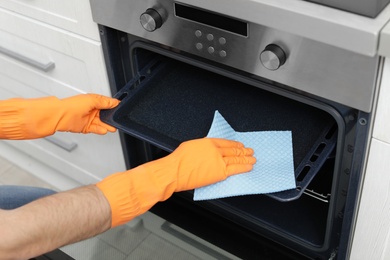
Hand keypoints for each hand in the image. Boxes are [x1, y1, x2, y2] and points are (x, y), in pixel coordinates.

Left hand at [0, 94, 118, 139]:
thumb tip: (115, 102)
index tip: (121, 109)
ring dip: (107, 125)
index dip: (114, 107)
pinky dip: (101, 130)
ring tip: (113, 127)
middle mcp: (92, 109)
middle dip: (111, 118)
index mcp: (94, 101)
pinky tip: (104, 130)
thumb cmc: (72, 105)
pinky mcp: (86, 127)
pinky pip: (96, 129)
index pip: (107, 104)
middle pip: (106, 114)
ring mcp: (89, 119)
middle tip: (117, 120)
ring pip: (102, 123)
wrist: (60, 116)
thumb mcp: (92, 100)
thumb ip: (105, 102)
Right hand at [96, 138, 255, 226]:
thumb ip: (202, 149)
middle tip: (250, 151)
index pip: (225, 142)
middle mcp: (215, 150)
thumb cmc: (177, 161)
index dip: (234, 144)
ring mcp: (218, 162)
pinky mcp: (219, 173)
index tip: (239, 145)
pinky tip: (248, 167)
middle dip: (243, 151)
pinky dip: (243, 168)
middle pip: (233, 150)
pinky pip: (235, 169)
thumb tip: (207, 153)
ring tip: (253, 159)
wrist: (173, 172)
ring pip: (236, 159)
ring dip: (246, 159)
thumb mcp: (189, 147)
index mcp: (207, 142)